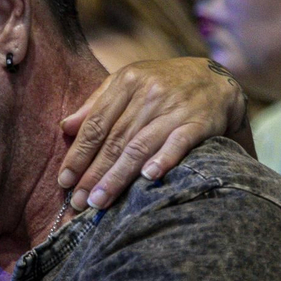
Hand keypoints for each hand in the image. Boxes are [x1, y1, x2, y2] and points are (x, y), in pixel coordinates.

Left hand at [58, 57, 250, 209]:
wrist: (216, 79)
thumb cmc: (163, 85)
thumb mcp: (129, 83)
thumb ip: (97, 104)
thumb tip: (65, 127)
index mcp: (127, 82)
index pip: (96, 123)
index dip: (78, 154)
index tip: (64, 180)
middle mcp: (150, 93)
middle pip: (115, 139)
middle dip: (94, 173)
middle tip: (79, 201)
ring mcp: (175, 108)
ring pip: (140, 145)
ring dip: (118, 176)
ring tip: (100, 201)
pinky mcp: (200, 121)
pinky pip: (179, 143)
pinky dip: (164, 159)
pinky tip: (149, 178)